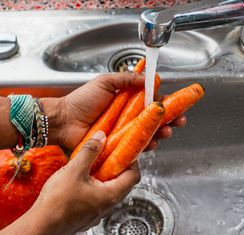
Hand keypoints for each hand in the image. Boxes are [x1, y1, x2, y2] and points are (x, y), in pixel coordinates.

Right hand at [31, 131, 139, 234]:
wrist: (41, 226)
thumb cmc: (58, 201)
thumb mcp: (74, 170)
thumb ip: (89, 151)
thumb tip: (101, 137)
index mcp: (111, 195)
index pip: (134, 176)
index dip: (132, 162)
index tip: (124, 151)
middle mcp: (108, 206)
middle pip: (123, 184)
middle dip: (118, 168)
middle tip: (109, 154)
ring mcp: (97, 214)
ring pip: (109, 191)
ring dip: (105, 177)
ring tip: (93, 165)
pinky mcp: (86, 217)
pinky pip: (97, 199)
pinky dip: (94, 187)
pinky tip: (81, 181)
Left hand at [46, 72, 185, 149]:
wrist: (64, 121)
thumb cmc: (81, 101)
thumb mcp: (105, 82)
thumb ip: (126, 78)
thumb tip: (147, 77)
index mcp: (126, 100)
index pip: (151, 101)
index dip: (165, 103)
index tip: (177, 104)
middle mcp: (127, 117)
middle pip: (154, 119)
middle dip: (170, 120)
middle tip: (179, 121)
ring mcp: (123, 132)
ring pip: (148, 134)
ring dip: (161, 133)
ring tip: (167, 132)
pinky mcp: (118, 146)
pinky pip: (136, 147)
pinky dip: (146, 146)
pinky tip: (153, 144)